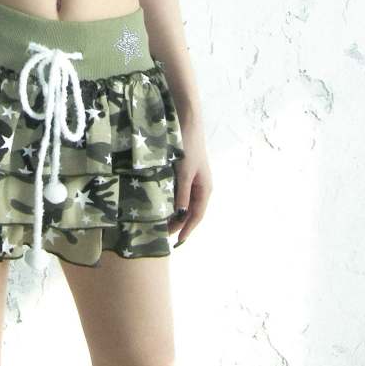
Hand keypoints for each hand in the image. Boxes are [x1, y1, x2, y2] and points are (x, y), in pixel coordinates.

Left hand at [167, 118, 212, 247]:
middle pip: (189, 211)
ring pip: (182, 202)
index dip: (187, 230)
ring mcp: (191, 179)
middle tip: (162, 235)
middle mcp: (200, 187)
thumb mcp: (184, 173)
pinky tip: (159, 204)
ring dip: (173, 212)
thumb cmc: (188, 147)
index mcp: (205, 189)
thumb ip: (182, 194)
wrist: (187, 123)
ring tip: (159, 223)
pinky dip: (170, 200)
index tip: (177, 243)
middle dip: (178, 223)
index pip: (196, 216)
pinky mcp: (183, 172)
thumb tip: (179, 216)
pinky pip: (177, 192)